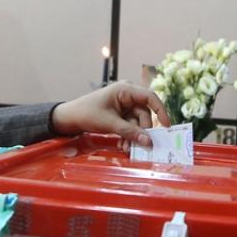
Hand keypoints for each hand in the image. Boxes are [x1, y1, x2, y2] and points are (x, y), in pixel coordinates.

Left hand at [50, 81, 170, 147]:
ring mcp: (124, 105)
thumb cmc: (87, 113)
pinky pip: (131, 126)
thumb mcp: (109, 124)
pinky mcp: (121, 114)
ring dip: (134, 136)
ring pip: (138, 122)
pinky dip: (129, 135)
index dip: (161, 111)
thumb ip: (130, 132)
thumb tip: (148, 142)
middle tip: (140, 146)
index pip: (150, 98)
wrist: (69, 118)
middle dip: (142, 131)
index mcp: (125, 89)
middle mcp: (128, 95)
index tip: (166, 127)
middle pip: (145, 114)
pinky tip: (123, 145)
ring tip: (126, 148)